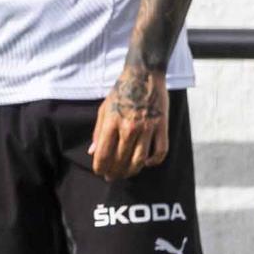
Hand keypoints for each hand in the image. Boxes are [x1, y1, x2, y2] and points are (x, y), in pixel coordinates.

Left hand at [91, 64, 169, 180]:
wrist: (144, 75)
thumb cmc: (120, 92)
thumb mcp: (104, 109)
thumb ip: (98, 132)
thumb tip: (92, 152)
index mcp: (111, 123)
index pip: (103, 154)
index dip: (100, 167)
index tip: (99, 172)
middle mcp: (129, 128)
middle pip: (121, 160)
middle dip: (114, 172)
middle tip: (112, 177)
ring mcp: (147, 128)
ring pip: (140, 160)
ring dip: (132, 171)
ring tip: (126, 174)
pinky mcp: (162, 126)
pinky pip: (161, 151)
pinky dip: (154, 161)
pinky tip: (147, 163)